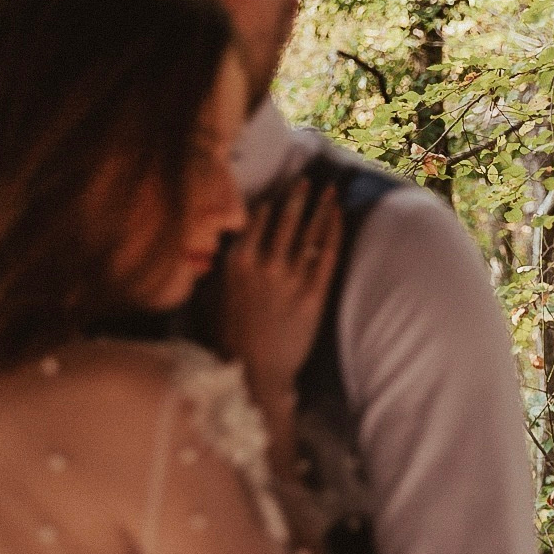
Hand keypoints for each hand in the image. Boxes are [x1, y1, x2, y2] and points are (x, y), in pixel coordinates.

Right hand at [223, 178, 341, 406]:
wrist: (255, 373)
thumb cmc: (231, 340)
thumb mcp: (215, 298)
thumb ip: (224, 270)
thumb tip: (227, 248)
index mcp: (236, 264)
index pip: (256, 222)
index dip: (270, 205)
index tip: (278, 193)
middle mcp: (263, 265)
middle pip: (285, 221)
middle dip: (298, 196)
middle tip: (308, 179)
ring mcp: (290, 279)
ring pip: (308, 233)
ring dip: (319, 207)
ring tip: (329, 190)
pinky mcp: (313, 295)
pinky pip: (326, 255)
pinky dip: (333, 232)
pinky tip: (338, 216)